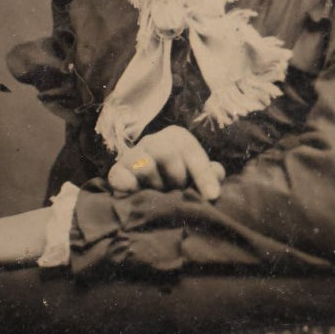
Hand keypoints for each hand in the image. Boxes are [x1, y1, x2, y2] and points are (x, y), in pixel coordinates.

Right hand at [108, 126, 224, 201]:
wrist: (151, 184)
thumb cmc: (180, 179)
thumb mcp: (197, 175)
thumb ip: (211, 175)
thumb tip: (217, 174)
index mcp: (177, 137)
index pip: (191, 151)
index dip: (203, 175)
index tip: (211, 197)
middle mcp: (153, 141)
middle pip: (166, 153)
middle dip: (177, 179)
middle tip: (178, 192)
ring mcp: (133, 155)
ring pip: (144, 165)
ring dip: (156, 186)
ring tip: (160, 195)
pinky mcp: (117, 172)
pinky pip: (119, 176)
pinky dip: (127, 185)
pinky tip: (136, 194)